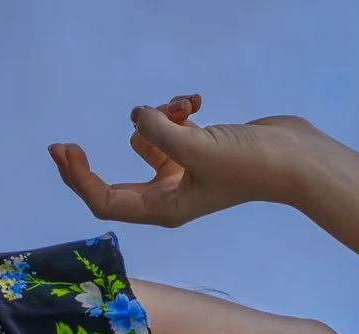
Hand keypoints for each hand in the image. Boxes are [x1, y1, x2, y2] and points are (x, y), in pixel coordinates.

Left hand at [49, 94, 319, 227]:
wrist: (295, 157)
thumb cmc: (250, 164)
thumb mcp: (198, 148)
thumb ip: (160, 133)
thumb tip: (136, 116)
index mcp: (162, 208)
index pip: (105, 201)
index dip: (79, 181)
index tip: (65, 153)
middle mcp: (167, 196)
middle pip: (112, 182)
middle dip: (92, 160)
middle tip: (62, 144)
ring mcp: (181, 174)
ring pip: (146, 144)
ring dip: (156, 119)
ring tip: (181, 107)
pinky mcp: (196, 152)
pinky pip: (169, 130)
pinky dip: (176, 112)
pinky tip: (194, 100)